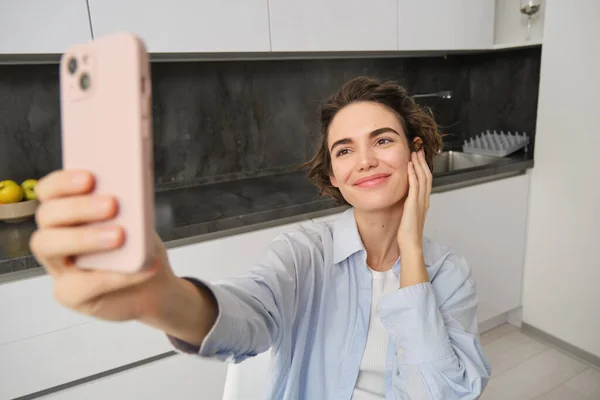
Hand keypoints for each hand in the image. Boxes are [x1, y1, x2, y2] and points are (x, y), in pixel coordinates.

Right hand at [30, 170, 175, 321]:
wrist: (155, 287)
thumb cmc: (140, 248)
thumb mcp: (138, 223)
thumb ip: (128, 208)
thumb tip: (130, 192)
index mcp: (67, 213)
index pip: (49, 192)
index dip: (63, 182)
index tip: (89, 177)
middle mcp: (54, 237)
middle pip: (47, 217)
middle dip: (77, 207)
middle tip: (111, 205)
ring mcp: (58, 267)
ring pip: (50, 247)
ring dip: (85, 238)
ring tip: (120, 236)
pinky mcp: (69, 293)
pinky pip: (83, 284)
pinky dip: (117, 275)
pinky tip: (144, 267)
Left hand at [397, 149, 431, 252]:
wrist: (410, 244)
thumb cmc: (408, 232)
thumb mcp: (409, 214)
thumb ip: (408, 205)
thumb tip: (404, 198)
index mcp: (424, 202)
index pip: (426, 180)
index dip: (423, 167)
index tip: (418, 156)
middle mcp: (424, 200)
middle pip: (427, 175)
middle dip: (422, 161)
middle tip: (418, 149)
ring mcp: (420, 202)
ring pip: (422, 178)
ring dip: (418, 164)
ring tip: (414, 152)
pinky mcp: (413, 204)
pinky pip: (414, 186)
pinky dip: (413, 174)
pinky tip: (409, 165)